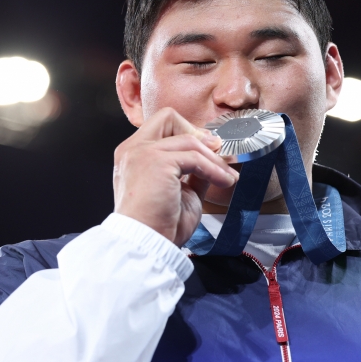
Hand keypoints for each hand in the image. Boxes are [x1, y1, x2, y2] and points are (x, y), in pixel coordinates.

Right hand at [113, 107, 238, 245]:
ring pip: (189, 140)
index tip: (208, 150)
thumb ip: (191, 171)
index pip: (161, 126)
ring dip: (214, 159)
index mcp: (133, 155)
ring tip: (227, 177)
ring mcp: (143, 153)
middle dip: (197, 133)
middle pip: (168, 117)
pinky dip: (214, 169)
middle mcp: (133, 149)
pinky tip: (224, 181)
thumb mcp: (180, 191)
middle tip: (217, 153)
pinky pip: (196, 157)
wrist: (146, 244)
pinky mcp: (157, 161)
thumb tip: (213, 160)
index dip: (187, 132)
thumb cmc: (159, 225)